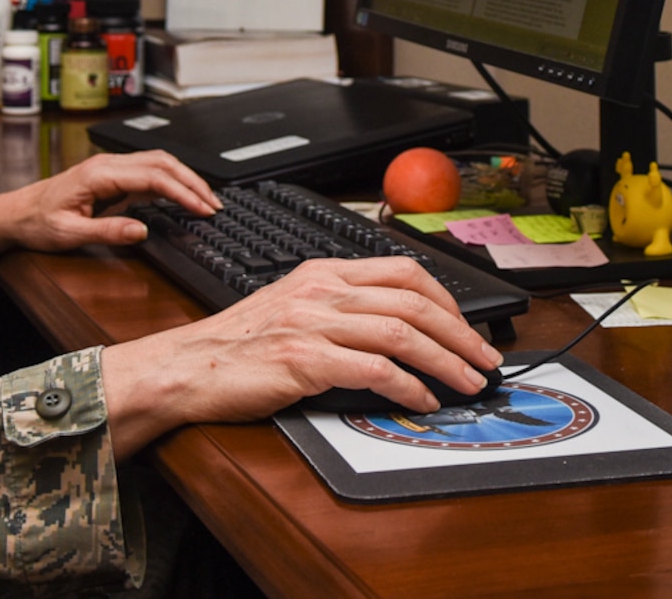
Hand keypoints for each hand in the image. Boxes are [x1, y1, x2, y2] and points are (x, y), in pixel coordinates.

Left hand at [0, 151, 219, 271]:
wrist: (16, 214)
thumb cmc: (37, 222)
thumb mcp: (69, 234)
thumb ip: (107, 231)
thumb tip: (141, 230)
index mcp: (100, 174)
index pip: (154, 177)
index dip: (183, 192)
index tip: (202, 208)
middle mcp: (108, 165)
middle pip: (163, 163)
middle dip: (193, 182)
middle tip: (215, 204)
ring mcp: (111, 168)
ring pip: (158, 163)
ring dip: (185, 179)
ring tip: (206, 200)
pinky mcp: (112, 176)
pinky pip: (148, 172)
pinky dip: (171, 181)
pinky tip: (183, 195)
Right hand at [98, 256, 504, 456]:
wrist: (186, 367)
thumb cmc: (239, 346)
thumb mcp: (294, 309)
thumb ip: (341, 310)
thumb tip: (399, 331)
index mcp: (323, 273)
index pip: (403, 272)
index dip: (446, 301)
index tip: (467, 328)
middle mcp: (321, 290)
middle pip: (413, 300)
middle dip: (459, 333)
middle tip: (484, 360)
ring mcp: (312, 322)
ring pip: (401, 332)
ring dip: (444, 361)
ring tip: (466, 383)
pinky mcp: (303, 359)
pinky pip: (372, 369)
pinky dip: (406, 386)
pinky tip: (421, 400)